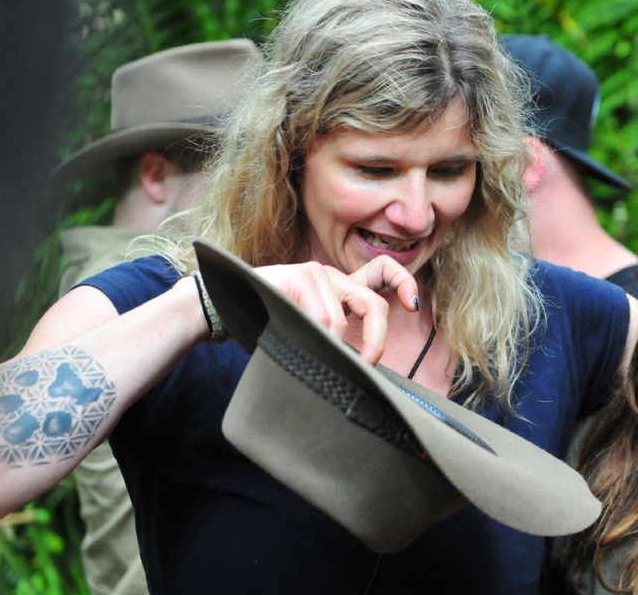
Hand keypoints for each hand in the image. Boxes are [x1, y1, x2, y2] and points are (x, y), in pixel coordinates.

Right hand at [256, 255, 417, 363]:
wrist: (225, 305)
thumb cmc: (270, 322)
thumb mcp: (312, 328)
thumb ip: (337, 337)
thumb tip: (364, 364)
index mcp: (341, 288)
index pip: (383, 272)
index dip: (404, 284)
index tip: (412, 305)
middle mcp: (333, 276)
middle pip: (374, 306)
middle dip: (375, 341)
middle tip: (366, 365)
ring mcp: (316, 274)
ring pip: (340, 321)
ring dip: (330, 346)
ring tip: (312, 352)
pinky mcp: (298, 276)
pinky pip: (320, 318)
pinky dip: (316, 337)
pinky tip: (297, 337)